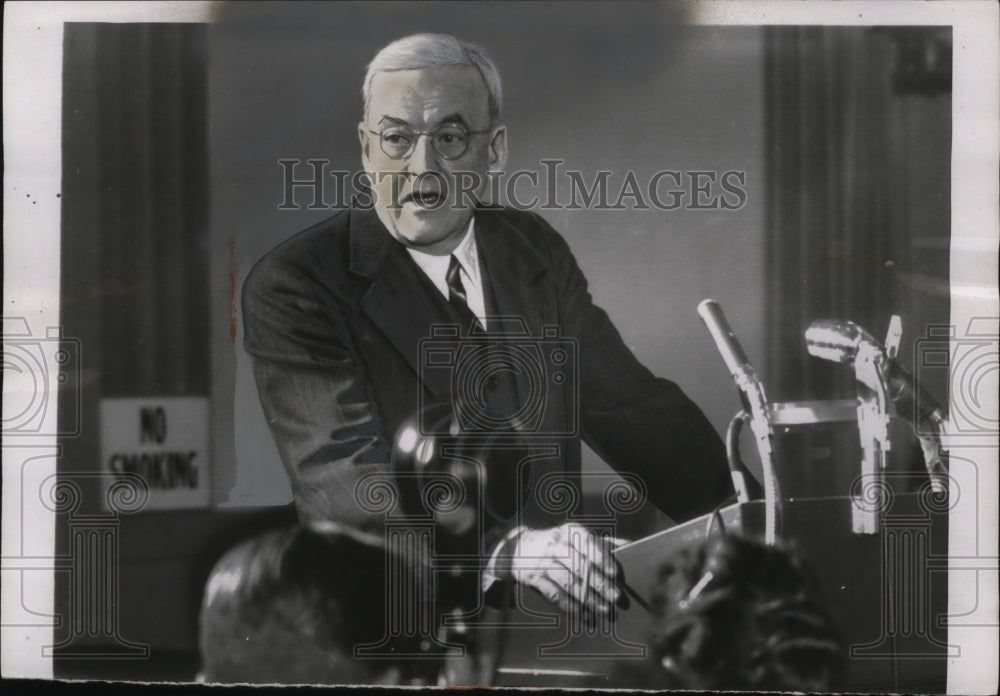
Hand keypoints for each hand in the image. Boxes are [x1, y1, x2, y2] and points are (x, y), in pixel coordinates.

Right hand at [508, 523, 623, 615]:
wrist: (518, 548)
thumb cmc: (557, 543)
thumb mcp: (575, 536)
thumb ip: (601, 542)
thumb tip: (630, 546)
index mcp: (569, 532)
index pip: (587, 543)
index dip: (601, 558)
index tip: (615, 573)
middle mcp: (555, 545)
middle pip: (580, 565)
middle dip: (599, 583)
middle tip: (616, 597)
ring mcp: (543, 562)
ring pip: (569, 582)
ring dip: (588, 598)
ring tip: (605, 609)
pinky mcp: (535, 579)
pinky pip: (555, 595)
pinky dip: (570, 606)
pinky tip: (583, 616)